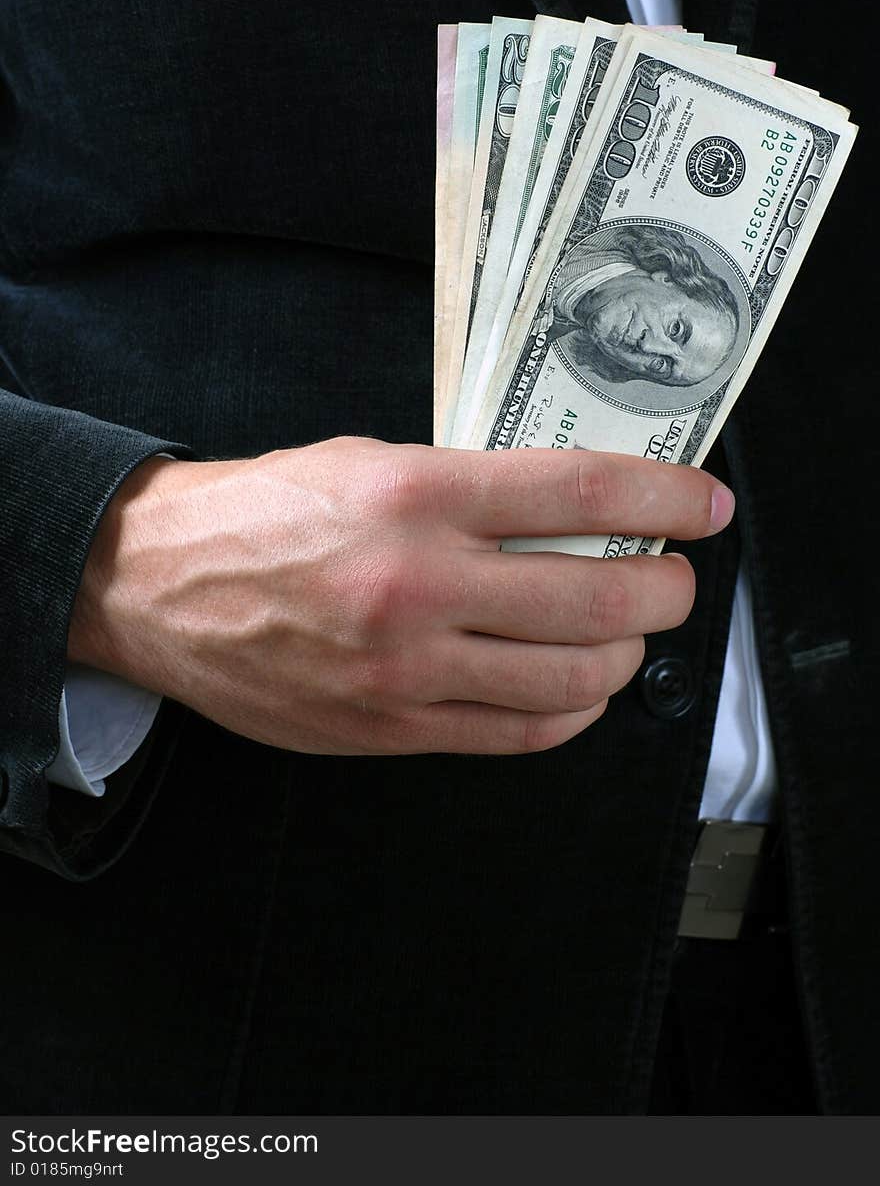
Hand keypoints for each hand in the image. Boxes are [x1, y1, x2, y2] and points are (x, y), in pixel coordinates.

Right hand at [67, 438, 733, 755]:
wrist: (156, 584)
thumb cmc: (262, 513)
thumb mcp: (369, 460)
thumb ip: (470, 487)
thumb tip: (574, 509)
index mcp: (414, 494)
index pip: (579, 492)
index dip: (663, 498)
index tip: (702, 506)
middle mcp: (416, 583)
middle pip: (598, 596)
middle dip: (663, 589)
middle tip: (670, 576)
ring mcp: (405, 668)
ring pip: (572, 679)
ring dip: (626, 656)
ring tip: (625, 633)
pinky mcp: (388, 727)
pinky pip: (517, 734)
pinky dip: (571, 712)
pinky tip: (574, 688)